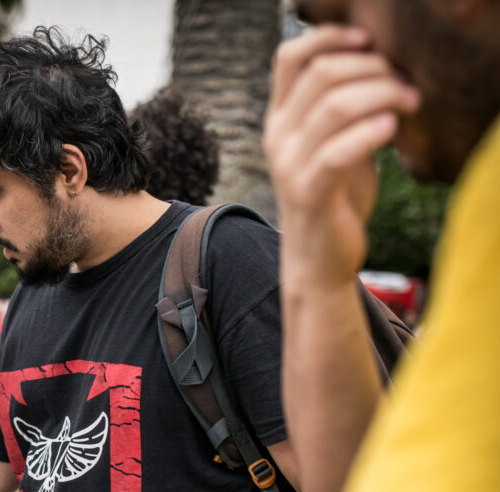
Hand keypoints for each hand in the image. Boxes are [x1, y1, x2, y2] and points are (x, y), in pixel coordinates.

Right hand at [264, 25, 419, 288]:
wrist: (319, 258)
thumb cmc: (335, 197)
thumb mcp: (335, 142)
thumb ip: (346, 108)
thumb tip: (381, 65)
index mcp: (280, 119)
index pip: (290, 57)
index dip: (329, 37)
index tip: (369, 41)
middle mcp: (277, 137)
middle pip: (321, 74)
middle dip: (373, 68)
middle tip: (406, 84)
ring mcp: (288, 165)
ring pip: (333, 107)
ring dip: (382, 95)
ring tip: (410, 104)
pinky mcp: (308, 193)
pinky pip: (338, 152)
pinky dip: (370, 133)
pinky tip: (392, 131)